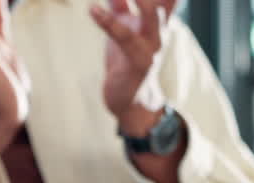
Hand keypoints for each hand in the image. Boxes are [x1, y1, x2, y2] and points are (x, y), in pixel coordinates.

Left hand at [88, 0, 175, 136]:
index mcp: (159, 17)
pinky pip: (124, 35)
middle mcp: (160, 27)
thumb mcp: (124, 26)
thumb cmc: (127, 60)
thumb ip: (121, 5)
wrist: (131, 102)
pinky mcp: (137, 59)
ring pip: (153, 11)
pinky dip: (108, 20)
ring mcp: (152, 43)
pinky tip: (93, 10)